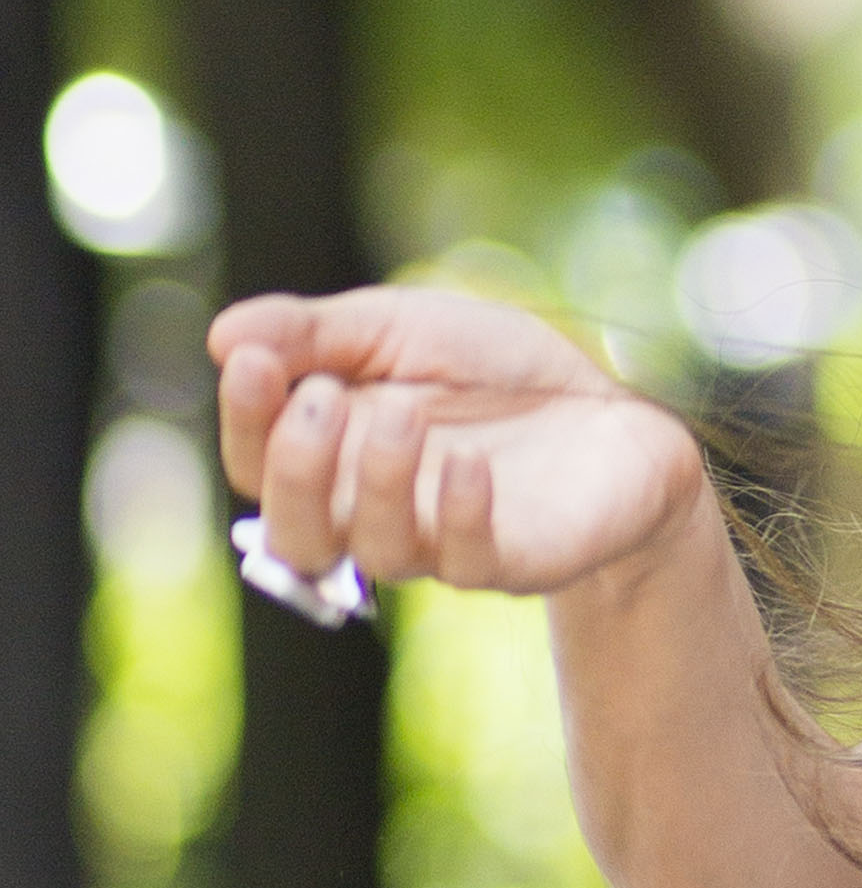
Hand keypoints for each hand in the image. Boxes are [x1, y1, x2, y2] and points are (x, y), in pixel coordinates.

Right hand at [211, 285, 708, 601]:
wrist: (615, 404)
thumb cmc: (494, 368)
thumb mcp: (400, 326)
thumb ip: (315, 332)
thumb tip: (221, 335)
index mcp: (331, 453)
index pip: (256, 461)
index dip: (245, 419)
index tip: (251, 362)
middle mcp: (373, 511)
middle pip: (296, 534)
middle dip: (295, 469)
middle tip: (320, 400)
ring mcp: (442, 541)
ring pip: (378, 552)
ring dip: (377, 484)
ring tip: (402, 417)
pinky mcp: (512, 560)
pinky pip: (470, 562)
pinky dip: (461, 514)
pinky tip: (468, 464)